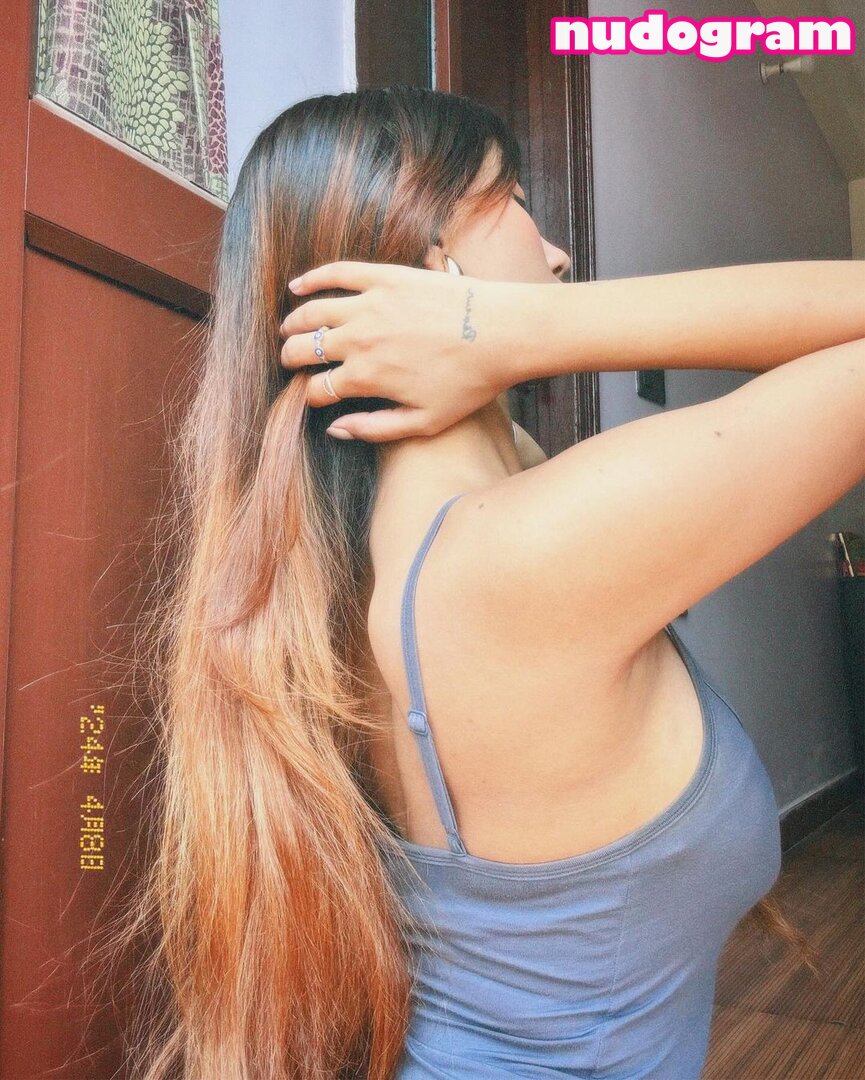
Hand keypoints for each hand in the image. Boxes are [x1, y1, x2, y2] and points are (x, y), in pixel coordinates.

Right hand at [279, 262, 516, 441]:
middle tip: (290, 361)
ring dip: (294, 323)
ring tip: (289, 330)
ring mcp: (370, 304)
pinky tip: (297, 285)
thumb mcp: (425, 422)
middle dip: (291, 359)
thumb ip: (375, 429)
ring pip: (312, 312)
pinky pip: (337, 273)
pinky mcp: (385, 276)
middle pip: (305, 349)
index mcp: (367, 378)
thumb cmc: (469, 383)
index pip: (318, 389)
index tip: (315, 397)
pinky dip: (311, 279)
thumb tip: (334, 429)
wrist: (503, 333)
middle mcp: (360, 340)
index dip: (311, 396)